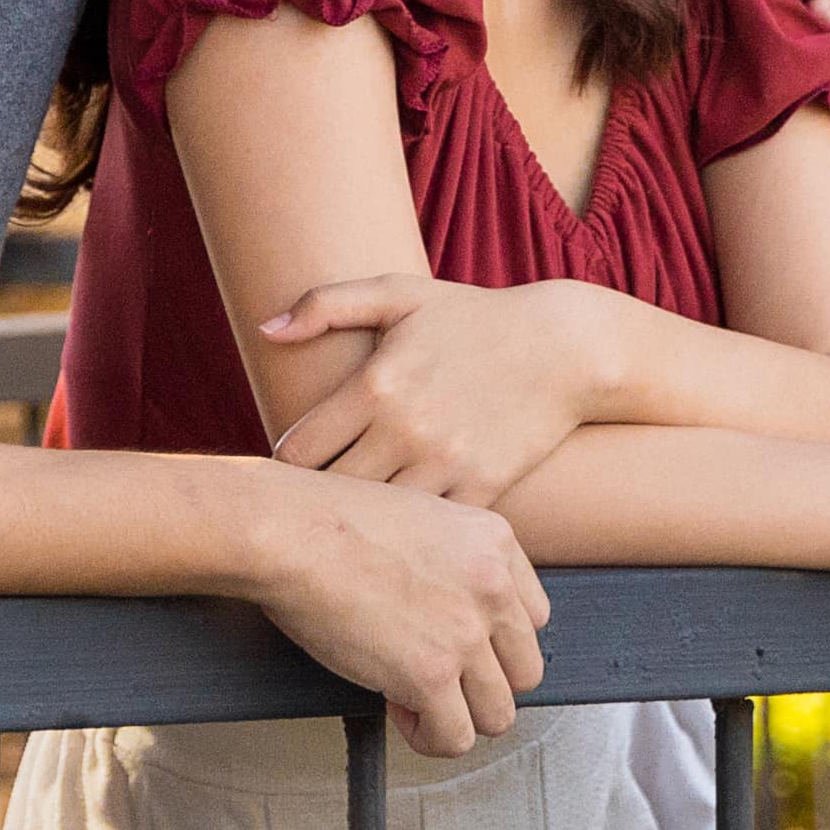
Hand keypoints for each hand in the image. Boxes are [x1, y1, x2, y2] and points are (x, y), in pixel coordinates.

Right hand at [244, 468, 553, 753]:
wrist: (290, 531)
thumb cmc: (328, 519)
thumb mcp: (419, 516)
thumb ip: (452, 559)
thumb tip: (448, 608)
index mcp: (495, 542)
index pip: (533, 619)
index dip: (492, 642)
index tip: (455, 645)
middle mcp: (492, 587)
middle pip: (524, 670)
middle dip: (480, 683)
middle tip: (434, 677)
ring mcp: (465, 632)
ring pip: (498, 713)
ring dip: (458, 715)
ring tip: (415, 700)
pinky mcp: (430, 674)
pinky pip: (455, 737)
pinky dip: (428, 736)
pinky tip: (396, 709)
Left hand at [257, 275, 618, 502]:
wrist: (564, 348)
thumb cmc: (474, 318)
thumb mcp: (399, 295)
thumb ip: (326, 304)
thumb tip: (265, 331)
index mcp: (375, 384)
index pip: (297, 452)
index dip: (284, 467)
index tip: (291, 472)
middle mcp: (405, 429)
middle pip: (330, 494)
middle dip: (316, 501)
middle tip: (313, 506)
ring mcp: (447, 464)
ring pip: (378, 519)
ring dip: (364, 522)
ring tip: (355, 523)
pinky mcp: (484, 490)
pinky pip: (432, 533)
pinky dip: (416, 534)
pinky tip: (407, 530)